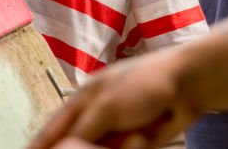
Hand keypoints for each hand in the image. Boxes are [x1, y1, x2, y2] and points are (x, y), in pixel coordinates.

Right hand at [29, 50, 200, 148]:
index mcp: (83, 99)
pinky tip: (143, 137)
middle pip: (75, 145)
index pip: (53, 128)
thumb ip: (83, 130)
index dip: (39, 146)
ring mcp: (116, 130)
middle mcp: (96, 115)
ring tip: (135, 135)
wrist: (188, 85)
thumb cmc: (144, 84)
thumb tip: (63, 148)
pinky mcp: (135, 143)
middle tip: (105, 143)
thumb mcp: (107, 106)